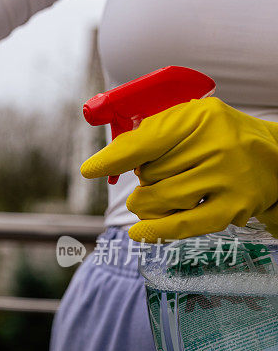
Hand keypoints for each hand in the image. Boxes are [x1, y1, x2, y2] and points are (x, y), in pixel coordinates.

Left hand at [81, 98, 277, 241]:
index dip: (114, 158)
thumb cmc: (218, 139)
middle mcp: (217, 145)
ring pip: (159, 199)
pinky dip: (156, 230)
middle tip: (159, 175)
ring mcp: (227, 178)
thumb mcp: (190, 122)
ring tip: (151, 198)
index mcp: (200, 117)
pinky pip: (183, 225)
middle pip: (150, 174)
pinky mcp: (233, 208)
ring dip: (145, 203)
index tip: (91, 170)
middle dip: (143, 179)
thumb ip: (151, 134)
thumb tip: (107, 161)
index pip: (146, 141)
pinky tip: (139, 233)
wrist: (273, 159)